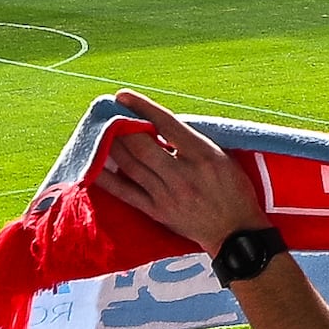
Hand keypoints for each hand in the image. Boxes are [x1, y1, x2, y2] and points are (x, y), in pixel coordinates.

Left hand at [93, 98, 263, 244]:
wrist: (236, 232)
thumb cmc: (233, 189)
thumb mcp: (221, 156)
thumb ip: (191, 141)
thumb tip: (157, 125)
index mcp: (202, 155)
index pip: (166, 124)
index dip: (142, 107)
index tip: (123, 96)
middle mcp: (182, 174)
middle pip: (142, 145)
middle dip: (121, 125)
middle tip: (108, 112)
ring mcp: (167, 195)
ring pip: (130, 165)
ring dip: (112, 145)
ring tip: (100, 131)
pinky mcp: (157, 212)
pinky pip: (125, 193)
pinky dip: (107, 179)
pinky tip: (93, 166)